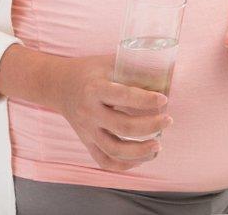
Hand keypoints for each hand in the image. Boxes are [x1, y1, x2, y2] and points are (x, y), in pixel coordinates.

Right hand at [52, 55, 173, 170]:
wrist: (59, 85)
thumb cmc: (91, 71)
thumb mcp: (109, 62)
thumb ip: (134, 67)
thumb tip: (166, 73)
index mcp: (96, 89)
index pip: (124, 96)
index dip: (146, 100)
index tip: (164, 99)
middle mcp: (89, 112)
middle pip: (123, 127)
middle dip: (150, 126)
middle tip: (168, 120)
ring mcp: (87, 131)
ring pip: (114, 150)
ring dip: (140, 152)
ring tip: (159, 145)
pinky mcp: (86, 142)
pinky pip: (104, 161)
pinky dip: (125, 164)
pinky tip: (142, 158)